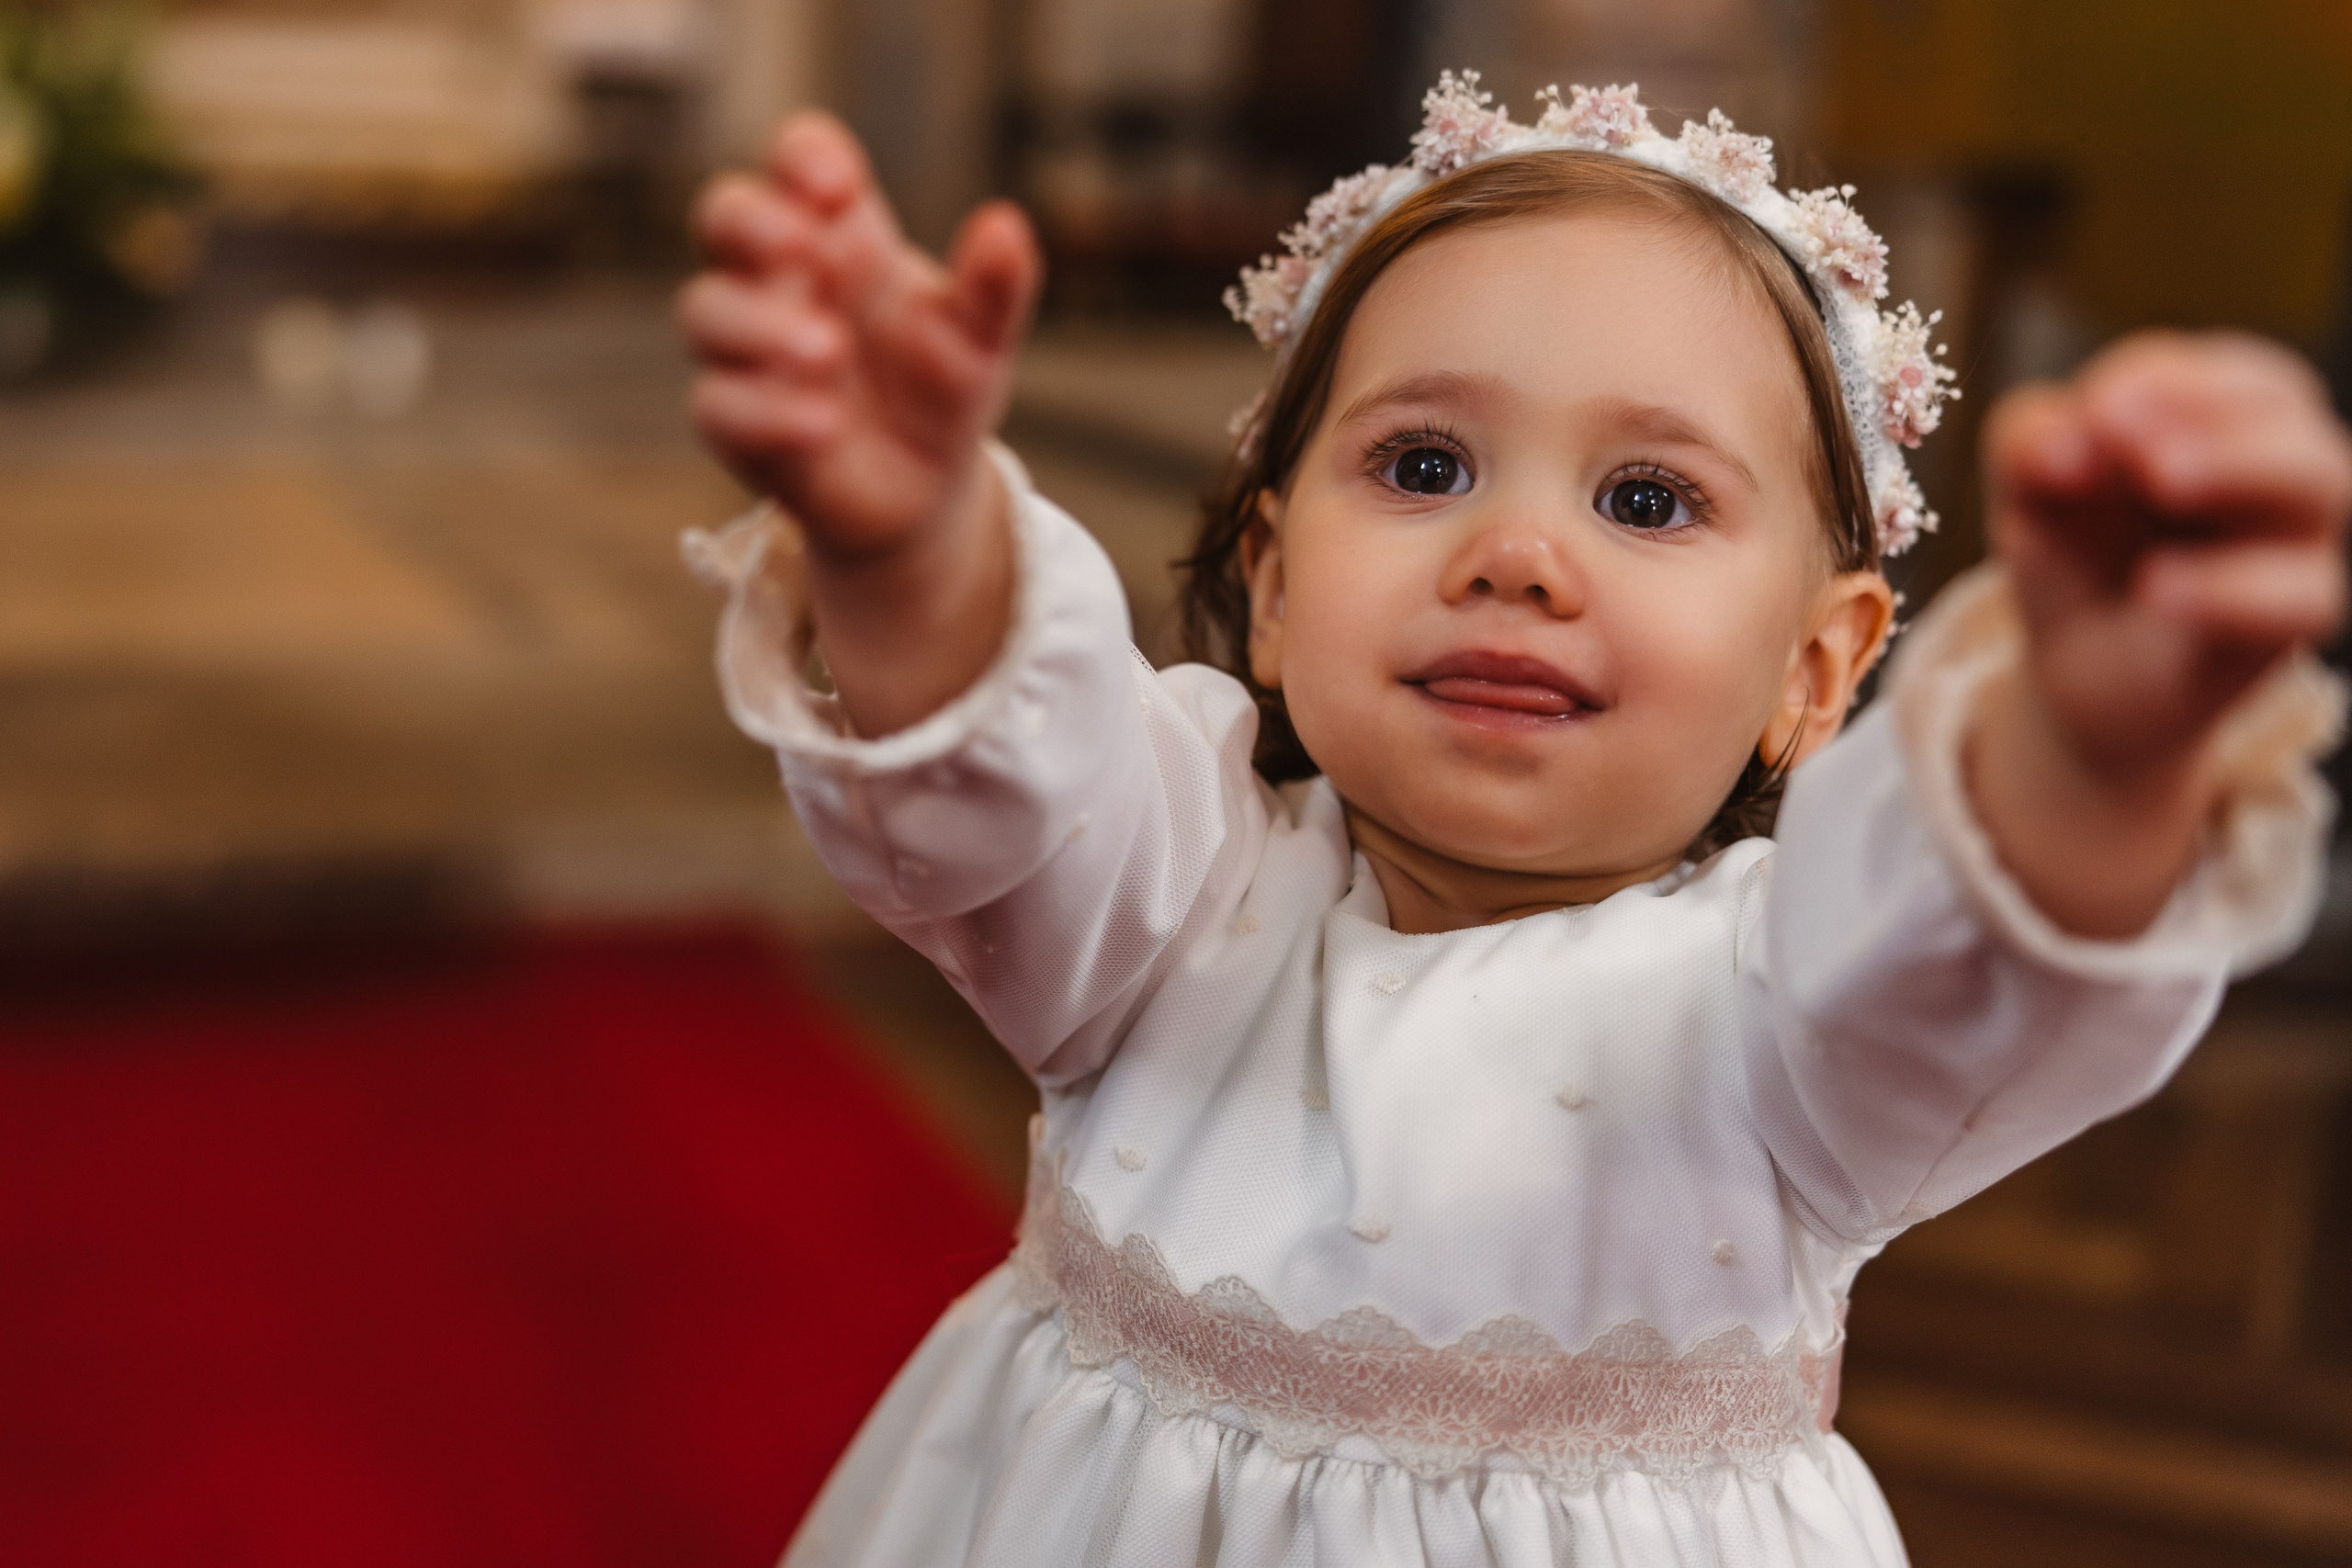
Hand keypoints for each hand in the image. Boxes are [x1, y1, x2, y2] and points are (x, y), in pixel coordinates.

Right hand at [679, 112, 1041, 561]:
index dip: (804, 157)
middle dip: (751, 222)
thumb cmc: (941, 387)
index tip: (839, 184)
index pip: (798, 161)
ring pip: (707, 311)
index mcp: (840, 234)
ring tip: (831, 350)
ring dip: (760, 325)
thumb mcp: (979, 338)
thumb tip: (1006, 227)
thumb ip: (992, 287)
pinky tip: (825, 426)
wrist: (924, 489)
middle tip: (801, 245)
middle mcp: (779, 279)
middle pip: (725, 216)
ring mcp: (746, 348)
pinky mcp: (733, 421)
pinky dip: (768, 413)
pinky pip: (719, 406)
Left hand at [1969, 331, 2350, 937]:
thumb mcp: (2029, 510)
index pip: (2206, 370)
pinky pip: (2303, 595)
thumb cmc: (2065, 574)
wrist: (2077, 698)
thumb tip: (2056, 430)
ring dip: (2244, 470)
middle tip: (2132, 428)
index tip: (2093, 409)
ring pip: (2320, 487)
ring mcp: (2288, 549)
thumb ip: (2038, 455)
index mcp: (2201, 426)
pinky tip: (2166, 589)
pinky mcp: (2282, 631)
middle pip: (2283, 408)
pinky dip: (2241, 585)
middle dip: (2212, 409)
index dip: (2160, 376)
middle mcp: (2264, 479)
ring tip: (2155, 477)